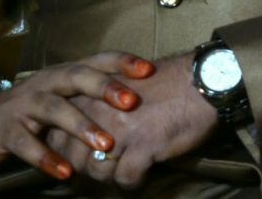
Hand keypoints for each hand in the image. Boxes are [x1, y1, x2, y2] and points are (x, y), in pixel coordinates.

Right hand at [0, 51, 153, 180]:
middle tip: (131, 102)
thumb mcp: (68, 96)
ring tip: (106, 143)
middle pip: (78, 77)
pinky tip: (65, 172)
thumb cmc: (41, 108)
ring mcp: (26, 103)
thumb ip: (97, 97)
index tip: (149, 70)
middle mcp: (49, 81)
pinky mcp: (7, 129)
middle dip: (105, 88)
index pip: (98, 60)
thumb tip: (144, 104)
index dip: (123, 62)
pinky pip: (27, 144)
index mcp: (67, 72)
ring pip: (55, 109)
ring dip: (81, 125)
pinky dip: (47, 158)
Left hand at [47, 52, 217, 189]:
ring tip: (126, 168)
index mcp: (93, 93)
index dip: (69, 148)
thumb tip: (86, 129)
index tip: (85, 152)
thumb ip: (100, 101)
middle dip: (87, 166)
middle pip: (74, 156)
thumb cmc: (166, 80)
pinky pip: (125, 179)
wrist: (202, 80)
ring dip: (110, 175)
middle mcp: (100, 110)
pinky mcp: (142, 146)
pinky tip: (144, 172)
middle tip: (108, 163)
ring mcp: (120, 129)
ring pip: (96, 170)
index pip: (59, 132)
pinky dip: (134, 182)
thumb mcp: (124, 83)